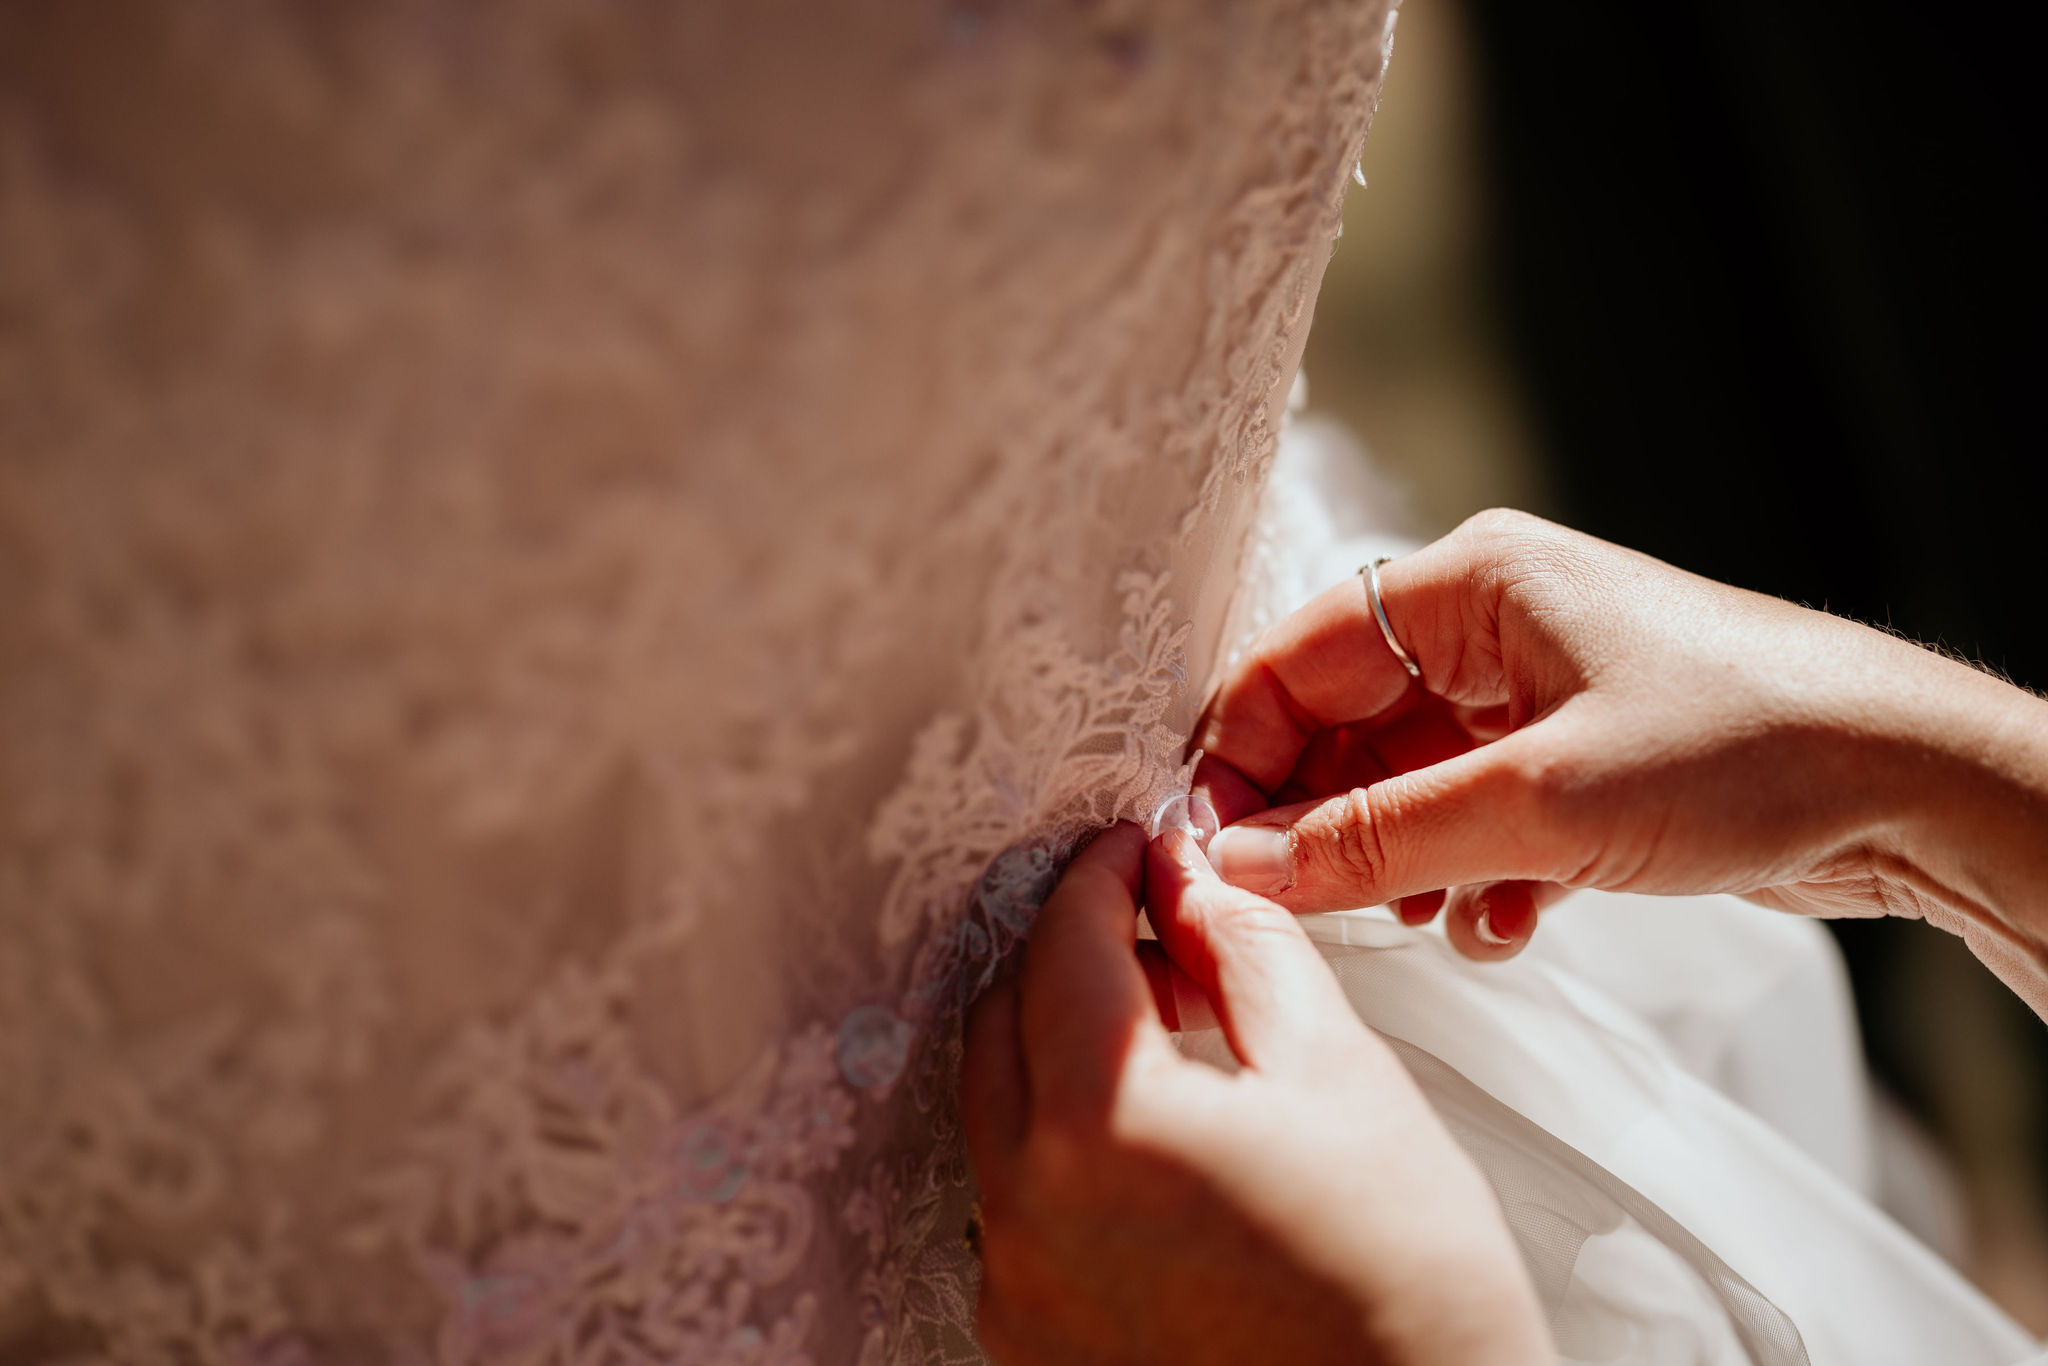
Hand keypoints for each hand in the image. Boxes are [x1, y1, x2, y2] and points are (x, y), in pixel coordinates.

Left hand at [961, 822, 1550, 1365]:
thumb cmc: (1410, 1297)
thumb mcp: (1344, 1080)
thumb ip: (1249, 956)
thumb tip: (1194, 886)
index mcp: (1100, 1129)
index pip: (1061, 947)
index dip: (1099, 876)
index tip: (1133, 850)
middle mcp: (1026, 1215)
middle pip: (1001, 1024)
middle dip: (1065, 955)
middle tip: (1149, 931)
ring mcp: (1018, 1291)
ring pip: (997, 1114)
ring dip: (1057, 1048)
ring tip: (1160, 1032)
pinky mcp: (1032, 1344)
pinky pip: (1014, 1204)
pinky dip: (1060, 1144)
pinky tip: (1147, 1139)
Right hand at [1192, 509, 2047, 1012]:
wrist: (1912, 786)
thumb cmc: (1750, 742)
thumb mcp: (1540, 800)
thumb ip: (1379, 836)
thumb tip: (1247, 865)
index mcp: (1472, 586)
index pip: (1296, 656)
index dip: (1240, 753)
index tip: (1209, 845)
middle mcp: (1493, 633)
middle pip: (1343, 727)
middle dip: (1323, 822)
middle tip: (1297, 905)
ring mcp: (1534, 701)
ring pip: (1406, 786)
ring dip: (1398, 862)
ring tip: (1416, 917)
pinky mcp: (1574, 767)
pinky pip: (1473, 822)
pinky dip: (1470, 879)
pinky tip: (1504, 922)